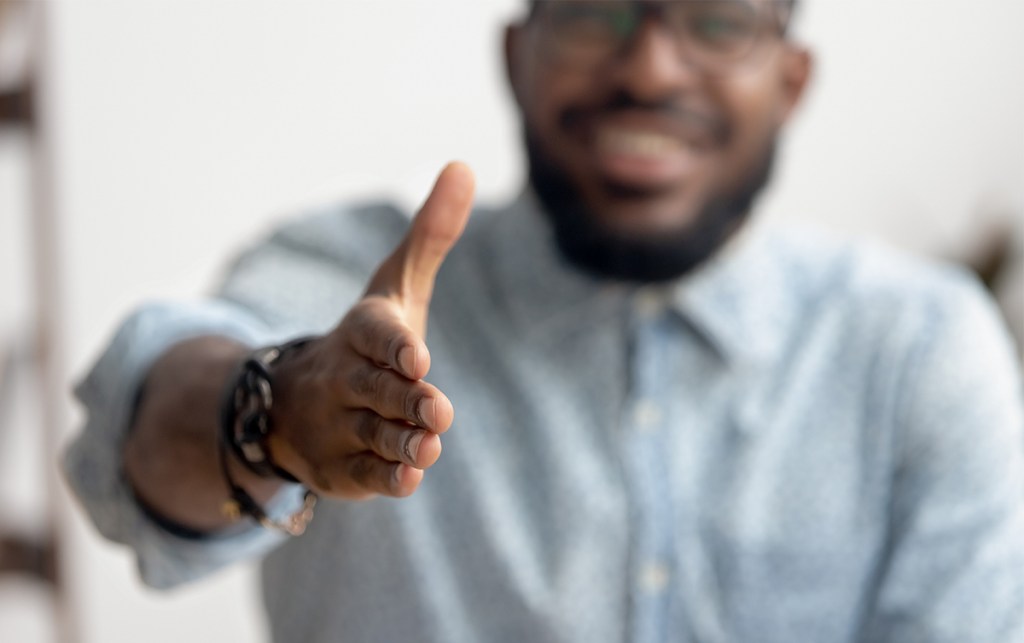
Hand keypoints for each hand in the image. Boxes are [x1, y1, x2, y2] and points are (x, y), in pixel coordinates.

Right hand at [267, 163, 474, 499]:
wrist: (295, 403)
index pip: (376, 334)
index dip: (395, 346)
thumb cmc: (367, 340)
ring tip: (429, 445)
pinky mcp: (341, 468)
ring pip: (373, 433)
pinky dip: (384, 477)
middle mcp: (344, 377)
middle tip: (437, 409)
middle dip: (404, 399)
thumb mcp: (396, 287)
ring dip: (401, 440)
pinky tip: (408, 479)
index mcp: (362, 332)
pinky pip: (363, 474)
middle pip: (376, 388)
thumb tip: (463, 165)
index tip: (418, 357)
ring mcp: (338, 424)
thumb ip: (431, 234)